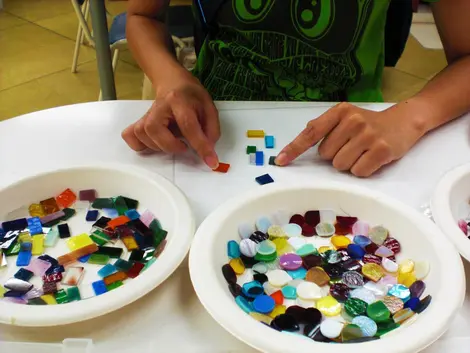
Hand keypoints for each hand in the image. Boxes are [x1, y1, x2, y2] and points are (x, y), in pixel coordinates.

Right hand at [122, 73, 219, 168]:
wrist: (173, 81)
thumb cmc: (191, 95)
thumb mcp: (209, 107)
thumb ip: (211, 129)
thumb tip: (208, 150)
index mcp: (179, 100)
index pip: (188, 125)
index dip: (200, 145)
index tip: (211, 161)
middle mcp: (159, 106)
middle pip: (155, 129)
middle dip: (171, 145)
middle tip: (184, 147)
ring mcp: (146, 114)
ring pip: (142, 133)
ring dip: (158, 146)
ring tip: (172, 143)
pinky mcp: (139, 121)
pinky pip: (131, 136)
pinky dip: (140, 145)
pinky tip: (154, 144)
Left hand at [275, 102, 426, 176]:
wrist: (404, 121)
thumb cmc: (368, 123)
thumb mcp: (345, 117)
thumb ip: (324, 127)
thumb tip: (300, 142)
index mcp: (340, 111)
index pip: (311, 132)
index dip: (294, 149)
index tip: (280, 161)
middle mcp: (353, 120)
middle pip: (326, 155)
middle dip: (335, 155)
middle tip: (352, 145)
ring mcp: (368, 135)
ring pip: (340, 165)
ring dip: (348, 163)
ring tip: (362, 151)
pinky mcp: (381, 150)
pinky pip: (358, 172)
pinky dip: (362, 170)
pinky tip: (372, 158)